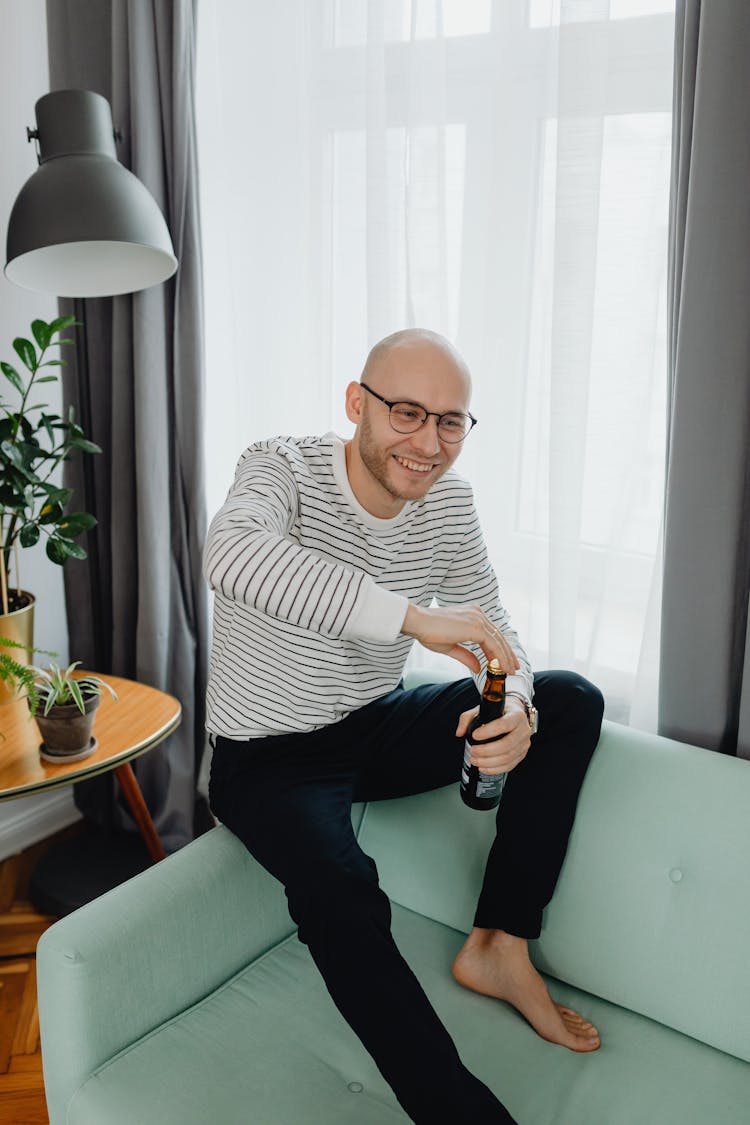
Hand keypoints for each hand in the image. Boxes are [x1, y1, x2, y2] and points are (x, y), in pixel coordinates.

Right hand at [401, 603, 520, 674]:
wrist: (418, 622)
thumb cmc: (428, 632)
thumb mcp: (450, 647)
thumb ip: (466, 656)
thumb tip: (478, 667)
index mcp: (472, 615)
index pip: (491, 633)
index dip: (500, 649)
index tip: (504, 662)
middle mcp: (478, 614)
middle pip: (499, 636)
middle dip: (508, 654)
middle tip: (514, 668)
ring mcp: (478, 619)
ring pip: (499, 641)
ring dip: (506, 658)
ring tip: (511, 671)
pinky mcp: (476, 626)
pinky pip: (493, 644)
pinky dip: (500, 657)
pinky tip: (502, 668)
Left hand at [455, 697, 530, 773]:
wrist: (516, 714)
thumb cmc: (500, 711)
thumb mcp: (484, 708)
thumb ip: (468, 718)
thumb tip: (459, 732)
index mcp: (516, 715)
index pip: (504, 725)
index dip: (488, 732)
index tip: (475, 735)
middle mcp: (523, 730)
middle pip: (506, 745)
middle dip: (486, 751)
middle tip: (473, 751)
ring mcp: (524, 744)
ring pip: (508, 757)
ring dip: (489, 762)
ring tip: (475, 760)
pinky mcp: (522, 754)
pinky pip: (509, 765)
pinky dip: (495, 769)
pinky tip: (484, 767)